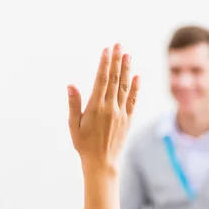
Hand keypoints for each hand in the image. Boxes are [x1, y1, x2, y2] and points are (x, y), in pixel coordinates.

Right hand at [67, 44, 139, 172]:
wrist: (101, 163)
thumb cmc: (83, 144)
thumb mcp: (73, 125)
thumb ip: (74, 104)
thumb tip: (71, 85)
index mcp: (95, 107)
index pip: (101, 80)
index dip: (104, 63)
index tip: (106, 50)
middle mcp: (110, 108)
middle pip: (114, 79)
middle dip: (117, 61)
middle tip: (119, 45)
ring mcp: (121, 113)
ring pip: (124, 87)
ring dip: (126, 70)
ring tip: (128, 55)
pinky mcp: (128, 120)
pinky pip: (133, 100)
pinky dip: (135, 88)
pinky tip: (137, 76)